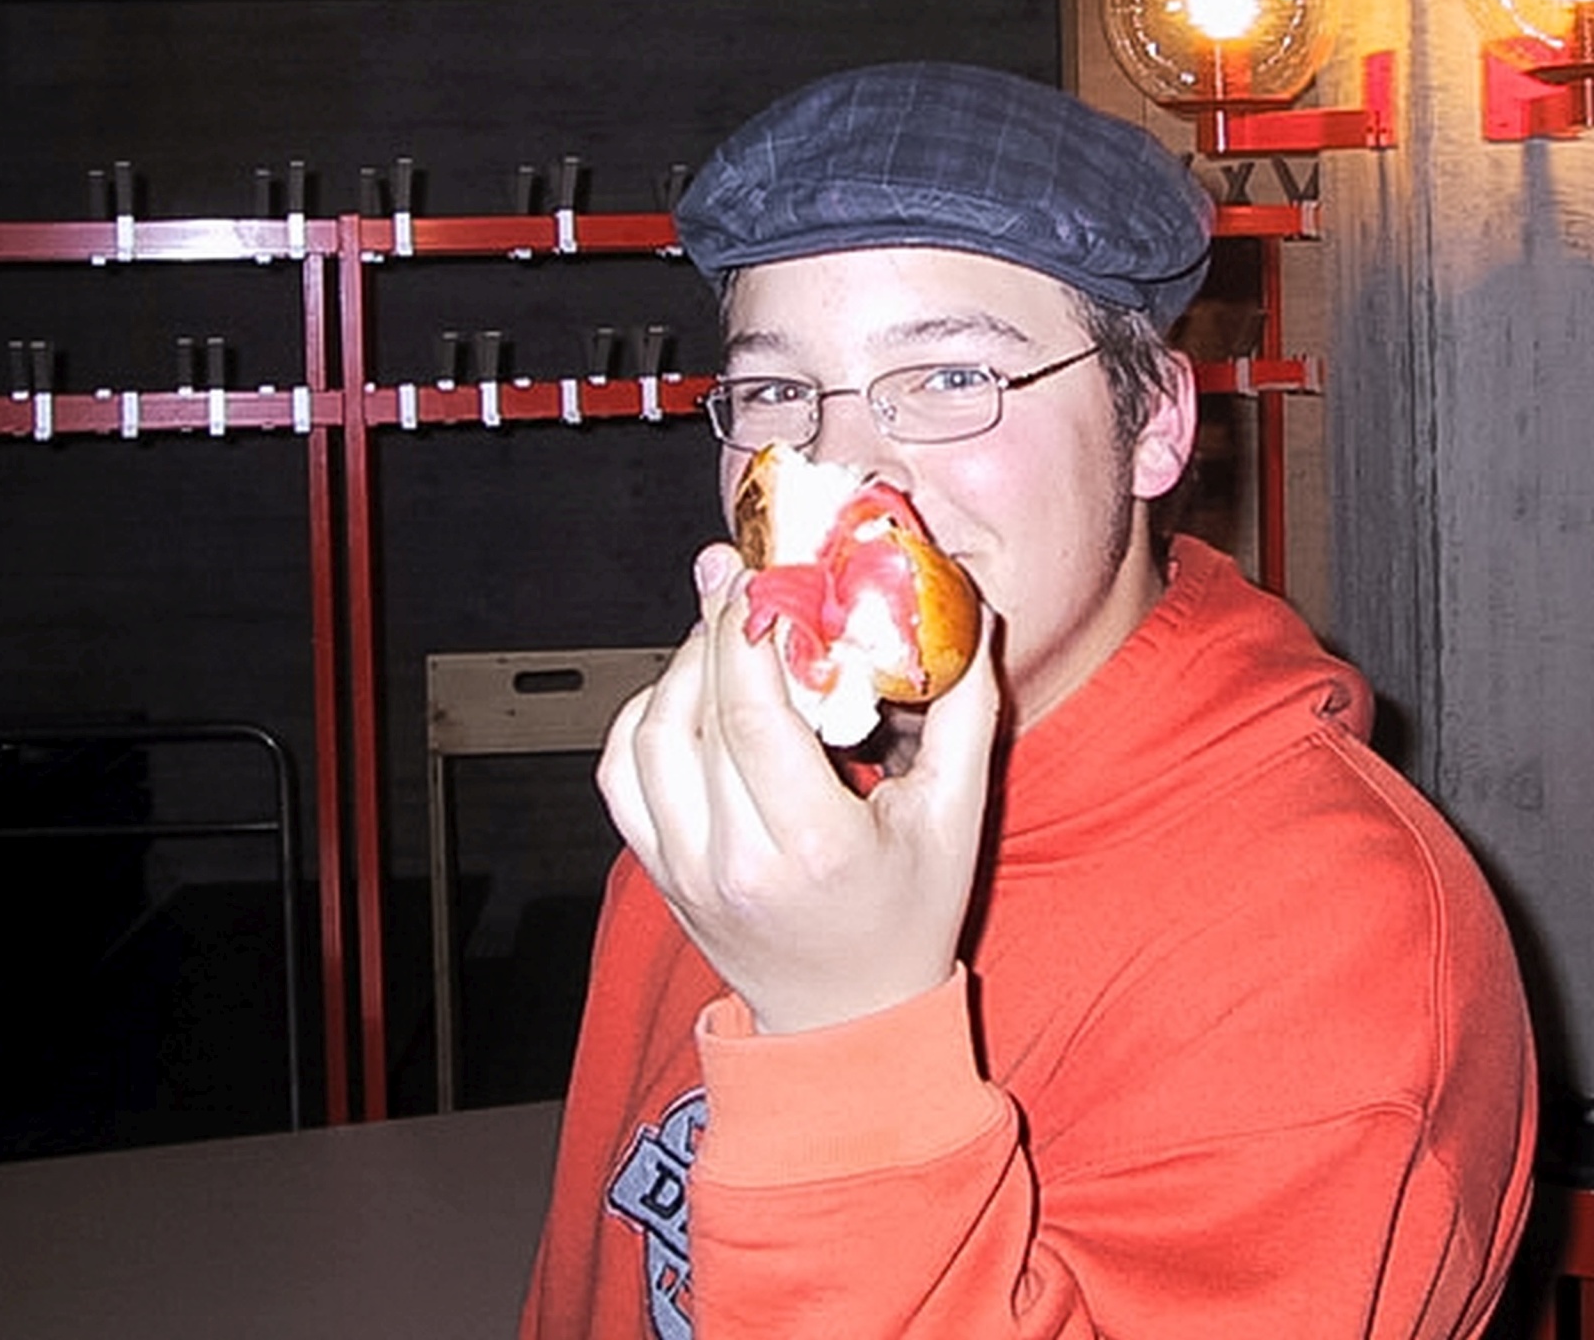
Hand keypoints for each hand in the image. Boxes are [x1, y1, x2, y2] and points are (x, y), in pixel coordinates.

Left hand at [597, 542, 1001, 1033]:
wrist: (845, 1022)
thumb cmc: (909, 920)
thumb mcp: (957, 819)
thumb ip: (966, 710)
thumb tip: (970, 612)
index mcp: (813, 846)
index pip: (754, 719)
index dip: (747, 634)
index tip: (765, 574)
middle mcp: (735, 860)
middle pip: (696, 715)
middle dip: (712, 628)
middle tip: (737, 571)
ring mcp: (685, 870)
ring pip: (647, 737)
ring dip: (678, 668)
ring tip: (720, 628)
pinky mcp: (659, 871)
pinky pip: (623, 774)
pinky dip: (642, 718)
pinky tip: (683, 689)